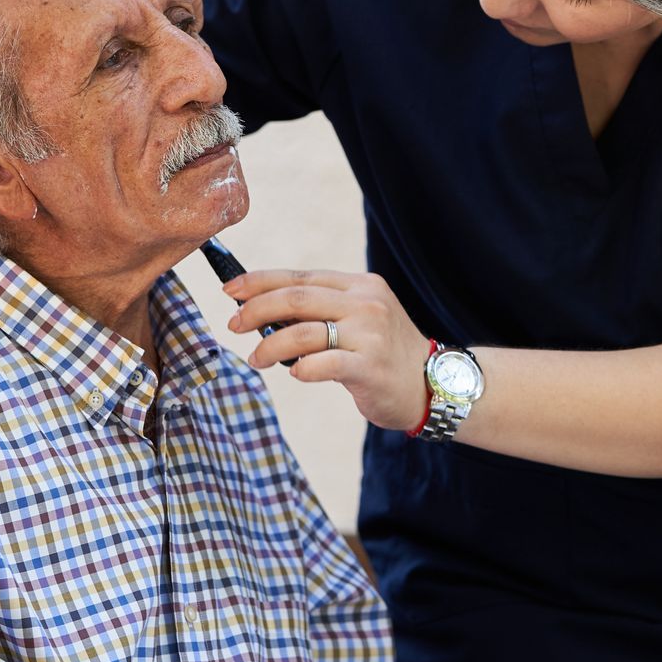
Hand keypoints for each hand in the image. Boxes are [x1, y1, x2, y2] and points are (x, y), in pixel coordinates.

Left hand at [224, 269, 430, 430]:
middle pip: (296, 299)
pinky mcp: (371, 367)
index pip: (300, 277)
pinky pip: (325, 364)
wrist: (431, 384)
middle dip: (256, 310)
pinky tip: (294, 373)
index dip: (260, 282)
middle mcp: (366, 303)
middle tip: (234, 324)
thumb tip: (264, 311)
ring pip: (304, 331)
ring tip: (256, 358)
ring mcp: (370, 334)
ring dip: (270, 345)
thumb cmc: (384, 353)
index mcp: (360, 286)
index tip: (230, 291)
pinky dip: (301, 368)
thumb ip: (321, 310)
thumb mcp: (359, 318)